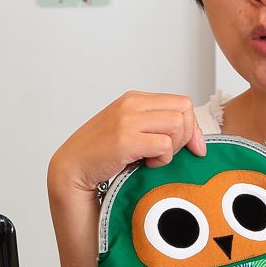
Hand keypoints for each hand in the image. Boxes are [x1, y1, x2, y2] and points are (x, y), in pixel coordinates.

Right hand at [47, 91, 204, 198]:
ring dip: (172, 148)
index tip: (193, 147)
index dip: (192, 126)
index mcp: (134, 99)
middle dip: (185, 136)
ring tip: (153, 158)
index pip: (181, 103)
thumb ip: (154, 124)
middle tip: (168, 153)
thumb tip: (192, 136)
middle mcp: (131, 104)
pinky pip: (164, 145)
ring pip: (177, 125)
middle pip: (184, 110)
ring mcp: (127, 120)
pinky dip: (162, 159)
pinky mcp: (125, 140)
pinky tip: (146, 165)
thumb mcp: (129, 128)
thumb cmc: (101, 153)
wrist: (72, 167)